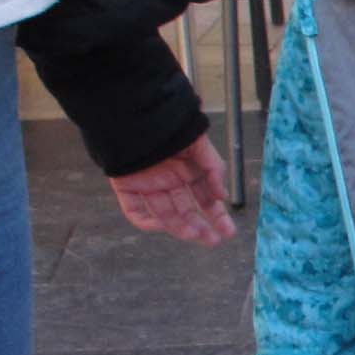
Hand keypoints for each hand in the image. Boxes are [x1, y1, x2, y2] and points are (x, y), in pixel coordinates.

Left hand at [108, 131, 234, 246]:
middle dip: (200, 227)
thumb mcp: (200, 145)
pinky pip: (134, 210)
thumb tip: (223, 196)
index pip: (204, 200)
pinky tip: (160, 226)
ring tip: (195, 234)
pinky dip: (144, 221)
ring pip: (164, 214)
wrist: (135, 113)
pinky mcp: (126, 186)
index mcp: (187, 172)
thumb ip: (213, 169)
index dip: (216, 216)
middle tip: (213, 241)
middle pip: (186, 211)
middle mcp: (169, 183)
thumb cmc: (170, 126)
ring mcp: (148, 186)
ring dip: (179, 227)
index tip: (228, 232)